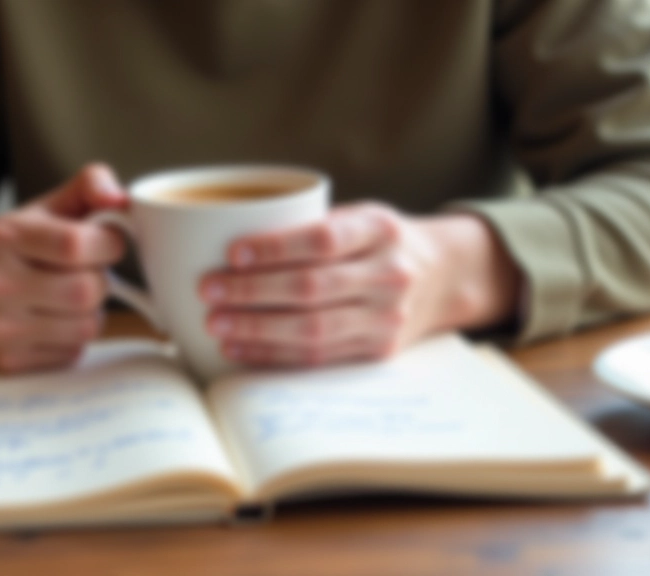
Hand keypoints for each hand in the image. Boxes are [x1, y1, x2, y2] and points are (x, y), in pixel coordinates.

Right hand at [0, 164, 127, 371]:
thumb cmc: (28, 245)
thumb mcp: (53, 205)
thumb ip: (91, 184)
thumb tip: (119, 198)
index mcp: (4, 235)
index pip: (77, 244)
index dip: (108, 244)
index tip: (107, 242)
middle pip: (86, 291)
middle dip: (100, 280)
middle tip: (85, 272)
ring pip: (86, 327)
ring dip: (92, 311)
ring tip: (70, 296)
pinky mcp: (8, 359)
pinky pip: (73, 352)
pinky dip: (75, 337)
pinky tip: (55, 319)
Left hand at [198, 203, 519, 366]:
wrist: (441, 276)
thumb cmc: (377, 242)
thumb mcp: (357, 216)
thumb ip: (309, 226)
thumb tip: (225, 239)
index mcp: (380, 229)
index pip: (324, 239)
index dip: (276, 247)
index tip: (233, 253)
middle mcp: (389, 274)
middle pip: (312, 288)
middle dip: (253, 292)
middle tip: (209, 291)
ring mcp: (386, 318)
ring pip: (313, 330)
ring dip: (257, 329)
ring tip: (216, 324)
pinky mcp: (377, 351)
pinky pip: (318, 358)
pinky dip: (273, 354)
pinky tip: (239, 347)